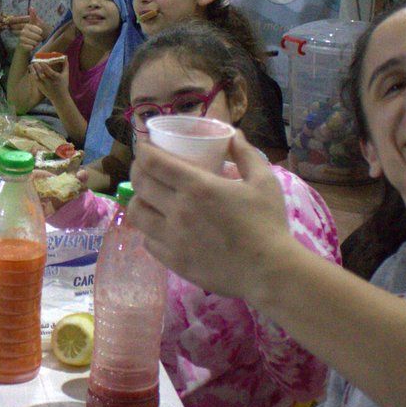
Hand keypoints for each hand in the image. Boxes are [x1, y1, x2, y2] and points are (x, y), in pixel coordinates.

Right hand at [14, 10, 48, 52]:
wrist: (24, 43)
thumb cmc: (30, 33)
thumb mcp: (33, 24)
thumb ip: (33, 17)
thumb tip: (31, 7)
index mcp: (27, 26)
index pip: (37, 30)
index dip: (40, 32)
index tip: (40, 32)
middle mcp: (23, 31)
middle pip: (36, 37)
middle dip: (39, 38)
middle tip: (38, 38)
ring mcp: (21, 38)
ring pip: (34, 42)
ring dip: (36, 43)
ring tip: (35, 42)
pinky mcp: (21, 45)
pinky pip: (30, 47)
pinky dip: (32, 47)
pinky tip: (31, 46)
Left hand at [29, 56, 68, 98]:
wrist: (59, 98)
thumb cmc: (63, 84)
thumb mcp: (66, 74)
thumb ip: (65, 64)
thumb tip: (65, 55)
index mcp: (56, 78)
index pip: (50, 72)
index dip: (45, 67)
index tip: (41, 62)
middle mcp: (50, 83)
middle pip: (42, 74)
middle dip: (37, 68)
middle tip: (35, 61)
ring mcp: (44, 86)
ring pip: (36, 78)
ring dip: (33, 71)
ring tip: (31, 64)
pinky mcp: (40, 88)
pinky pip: (34, 81)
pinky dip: (32, 75)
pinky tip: (31, 70)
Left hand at [127, 129, 293, 301]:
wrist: (269, 271)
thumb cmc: (268, 224)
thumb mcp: (264, 182)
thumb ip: (246, 155)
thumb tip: (233, 135)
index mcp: (197, 186)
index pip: (153, 162)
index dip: (143, 151)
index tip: (144, 147)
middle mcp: (178, 210)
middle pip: (139, 184)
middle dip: (137, 171)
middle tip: (144, 169)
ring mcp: (172, 238)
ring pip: (136, 213)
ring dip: (138, 200)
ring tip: (147, 198)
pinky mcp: (173, 261)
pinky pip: (147, 240)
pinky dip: (148, 229)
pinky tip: (158, 226)